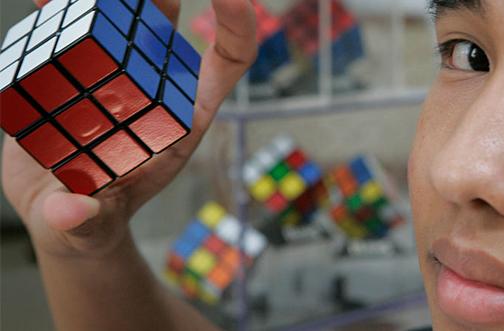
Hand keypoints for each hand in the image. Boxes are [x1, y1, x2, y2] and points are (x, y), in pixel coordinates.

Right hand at [2, 0, 256, 257]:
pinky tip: (46, 5)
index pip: (227, 61)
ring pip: (123, 16)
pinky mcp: (78, 72)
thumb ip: (82, 221)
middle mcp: (152, 86)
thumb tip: (68, 213)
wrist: (59, 216)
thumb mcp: (90, 228)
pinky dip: (64, 9)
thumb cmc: (95, 222)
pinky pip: (77, 28)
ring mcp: (115, 75)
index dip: (235, 26)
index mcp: (180, 117)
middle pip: (167, 24)